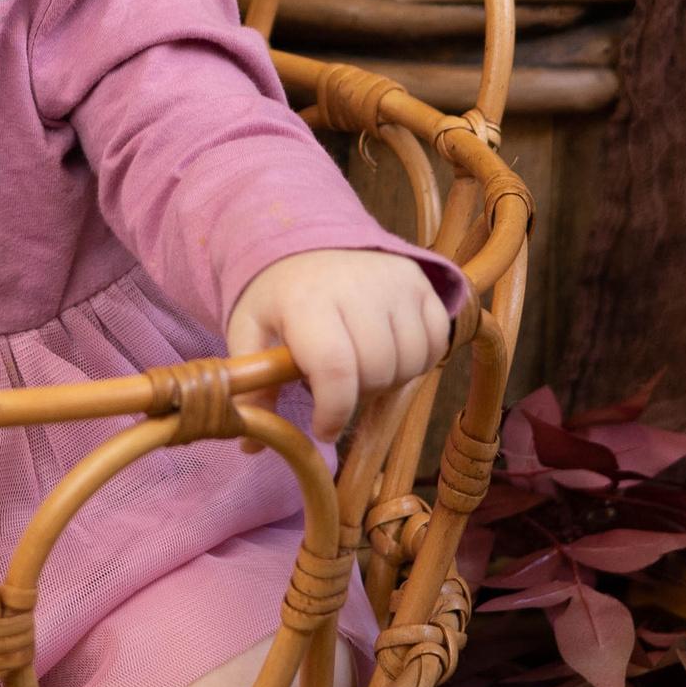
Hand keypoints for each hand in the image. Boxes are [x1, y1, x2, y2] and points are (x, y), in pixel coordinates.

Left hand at [225, 248, 452, 437]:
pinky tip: (387, 350)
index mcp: (308, 299)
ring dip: (387, 380)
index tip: (322, 428)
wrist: (308, 239)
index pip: (335, 370)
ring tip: (359, 365)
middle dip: (357, 396)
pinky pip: (435, 343)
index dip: (333, 412)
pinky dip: (416, 359)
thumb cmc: (279, 295)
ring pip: (409, 362)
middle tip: (336, 388)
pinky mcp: (420, 283)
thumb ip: (253, 386)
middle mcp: (357, 286)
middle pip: (377, 371)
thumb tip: (253, 447)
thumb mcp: (250, 331)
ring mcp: (395, 282)